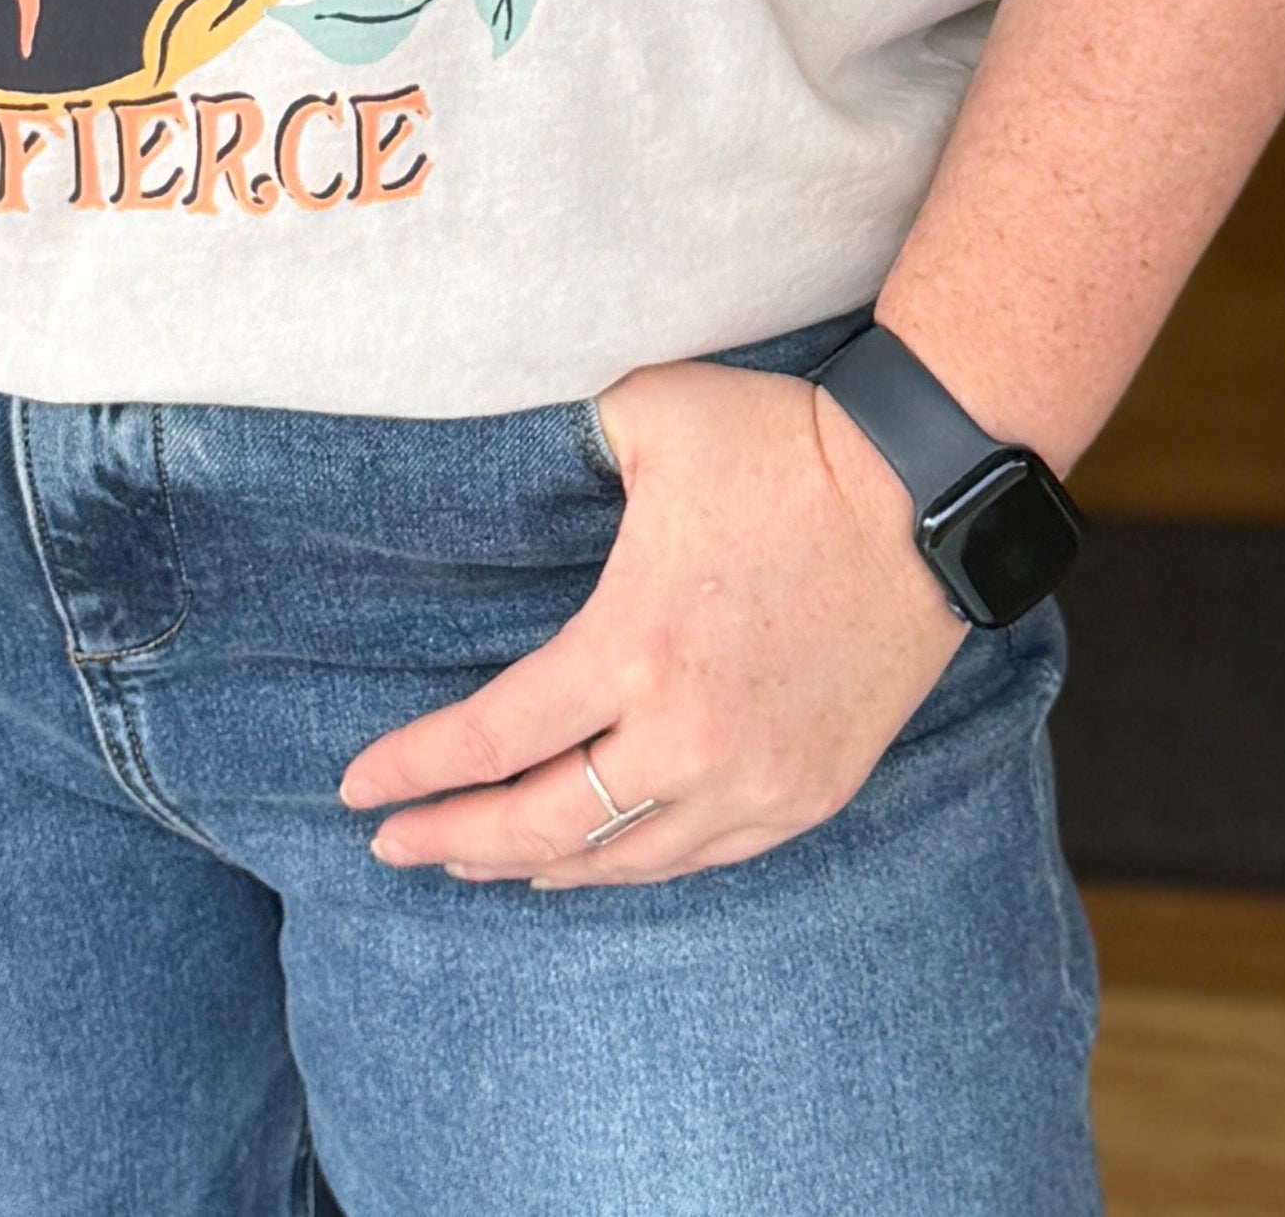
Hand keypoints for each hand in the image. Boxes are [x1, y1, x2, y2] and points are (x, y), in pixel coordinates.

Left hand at [339, 360, 965, 886]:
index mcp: (632, 647)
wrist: (927, 495)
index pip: (494, 739)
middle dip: (454, 843)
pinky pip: (697, 859)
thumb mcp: (648, 415)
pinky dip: (627, 869)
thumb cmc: (784, 444)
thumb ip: (565, 445)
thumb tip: (505, 458)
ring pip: (621, 859)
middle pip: (543, 826)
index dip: (416, 770)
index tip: (357, 789)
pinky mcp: (806, 794)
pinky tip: (590, 865)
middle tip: (393, 847)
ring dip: (535, 868)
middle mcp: (687, 737)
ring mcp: (753, 780)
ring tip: (475, 864)